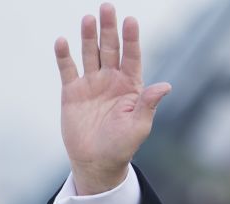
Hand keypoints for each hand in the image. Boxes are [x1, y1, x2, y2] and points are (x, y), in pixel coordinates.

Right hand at [54, 3, 170, 194]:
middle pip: (110, 49)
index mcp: (131, 87)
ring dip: (88, 36)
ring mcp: (91, 84)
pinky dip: (64, 56)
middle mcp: (111, 81)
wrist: (97, 162)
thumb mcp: (139, 125)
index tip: (131, 21)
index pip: (132, 57)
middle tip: (107, 7)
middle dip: (109, 29)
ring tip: (89, 18)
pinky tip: (63, 41)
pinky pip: (67, 69)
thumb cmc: (122, 145)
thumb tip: (166, 85)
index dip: (131, 39)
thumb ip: (148, 103)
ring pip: (89, 54)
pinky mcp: (72, 92)